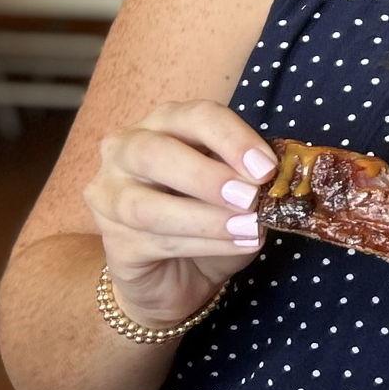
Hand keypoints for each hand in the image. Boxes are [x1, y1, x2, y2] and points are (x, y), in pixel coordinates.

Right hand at [82, 101, 276, 329]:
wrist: (178, 273)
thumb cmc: (210, 216)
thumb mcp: (238, 188)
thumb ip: (251, 176)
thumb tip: (279, 177)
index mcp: (165, 124)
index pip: (195, 116)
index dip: (232, 139)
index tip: (266, 167)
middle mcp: (126, 150)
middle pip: (156, 152)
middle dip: (208, 175)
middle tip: (250, 197)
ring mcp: (109, 195)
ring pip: (147, 204)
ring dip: (205, 217)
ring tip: (248, 228)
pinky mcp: (112, 240)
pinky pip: (154, 240)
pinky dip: (202, 243)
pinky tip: (236, 244)